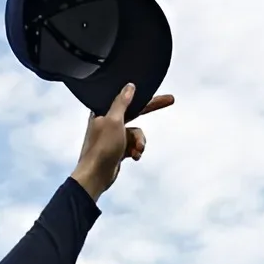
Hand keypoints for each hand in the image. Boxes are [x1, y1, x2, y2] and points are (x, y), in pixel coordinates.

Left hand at [70, 82, 173, 199]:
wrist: (95, 176)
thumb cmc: (101, 148)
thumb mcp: (114, 121)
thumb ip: (122, 103)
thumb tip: (129, 87)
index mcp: (103, 113)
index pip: (127, 99)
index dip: (143, 95)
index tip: (155, 89)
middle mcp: (107, 123)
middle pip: (134, 113)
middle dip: (150, 111)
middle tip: (168, 101)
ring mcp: (113, 137)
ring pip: (136, 133)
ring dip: (139, 142)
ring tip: (136, 150)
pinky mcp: (117, 149)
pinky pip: (133, 145)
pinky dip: (135, 151)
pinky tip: (133, 156)